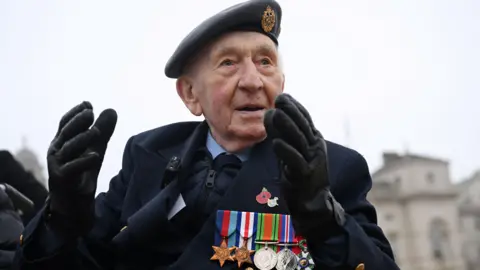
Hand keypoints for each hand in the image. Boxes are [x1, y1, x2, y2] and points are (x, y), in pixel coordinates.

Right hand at [47, 102, 116, 233]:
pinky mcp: (62, 181)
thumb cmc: (80, 175)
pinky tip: (95, 156)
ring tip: (96, 132)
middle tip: (90, 112)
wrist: (73, 206)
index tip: (88, 104)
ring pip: (68, 150)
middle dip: (77, 122)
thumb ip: (102, 132)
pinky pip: (71, 170)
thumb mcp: (94, 150)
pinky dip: (83, 162)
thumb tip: (111, 110)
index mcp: (62, 143)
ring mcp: (57, 167)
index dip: (74, 113)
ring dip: (82, 139)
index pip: (65, 124)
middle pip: (65, 134)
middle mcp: (56, 153)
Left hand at [264, 94, 344, 237]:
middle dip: (291, 111)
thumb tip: (269, 113)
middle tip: (279, 98)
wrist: (313, 202)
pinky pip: (295, 161)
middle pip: (302, 126)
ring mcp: (312, 161)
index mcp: (313, 140)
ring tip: (274, 113)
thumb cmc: (300, 174)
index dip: (295, 107)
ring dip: (286, 126)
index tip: (283, 96)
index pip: (305, 120)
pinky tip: (275, 143)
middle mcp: (315, 148)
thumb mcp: (291, 150)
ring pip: (299, 140)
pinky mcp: (305, 175)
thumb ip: (281, 133)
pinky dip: (286, 151)